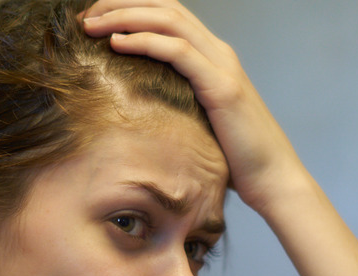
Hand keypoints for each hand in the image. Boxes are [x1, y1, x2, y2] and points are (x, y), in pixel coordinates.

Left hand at [81, 0, 308, 213]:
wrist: (272, 177)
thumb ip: (175, 100)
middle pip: (165, 7)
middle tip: (85, 15)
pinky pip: (179, 52)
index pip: (167, 15)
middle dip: (121, 4)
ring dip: (126, 17)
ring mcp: (222, 66)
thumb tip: (136, 105)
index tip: (93, 20)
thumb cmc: (232, 155)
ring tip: (92, 25)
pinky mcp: (222, 87)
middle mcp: (218, 52)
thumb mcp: (196, 118)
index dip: (129, 8)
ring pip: (170, 21)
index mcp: (211, 56)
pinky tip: (117, 43)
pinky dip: (145, 42)